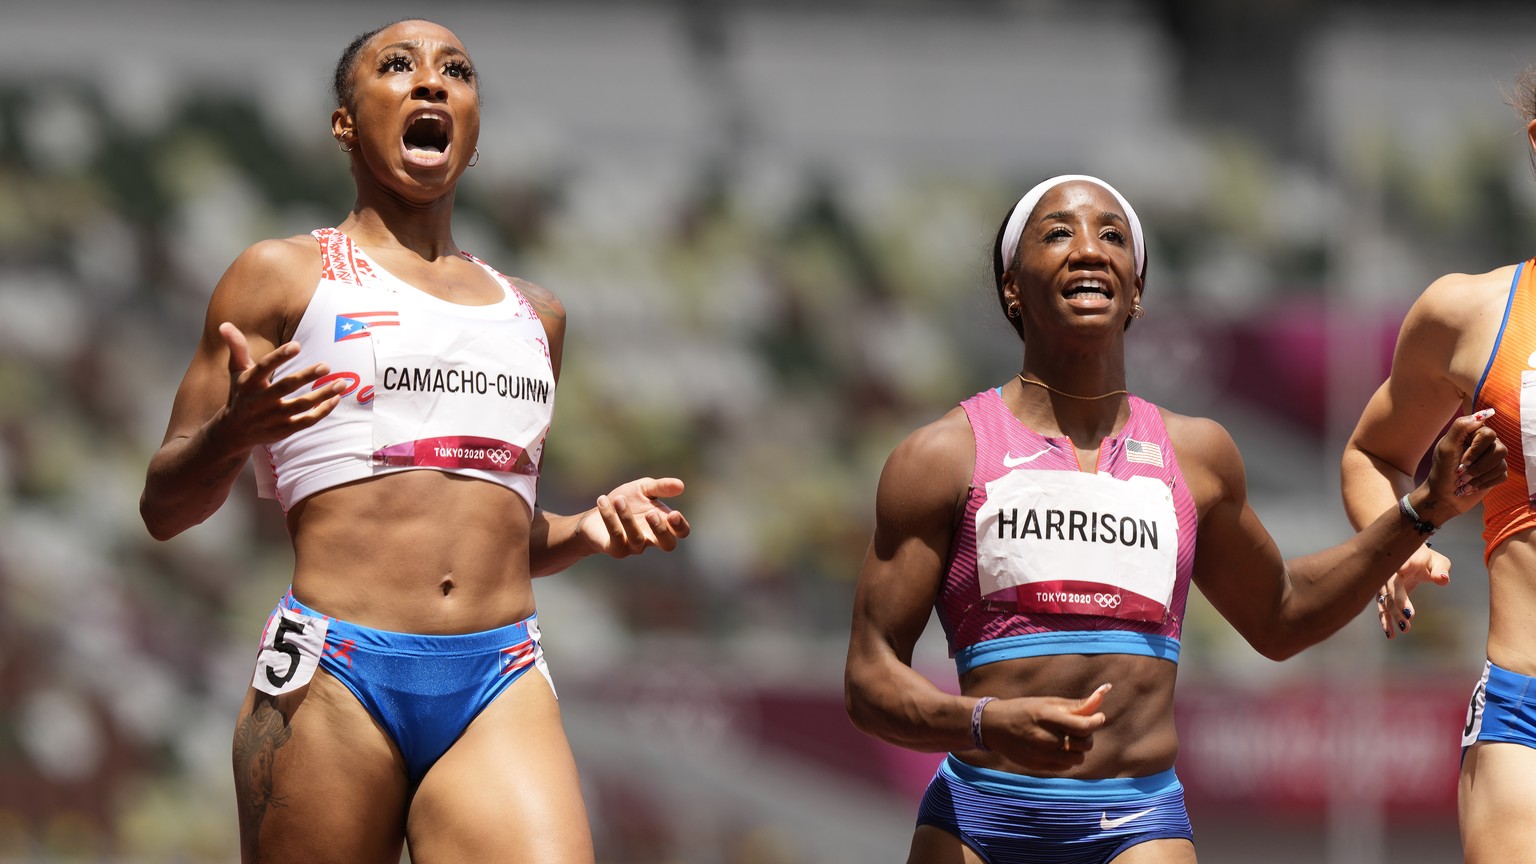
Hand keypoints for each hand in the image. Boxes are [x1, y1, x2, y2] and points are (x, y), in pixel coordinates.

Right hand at [216, 322, 343, 448]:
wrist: (234, 432)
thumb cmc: (240, 393)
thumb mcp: (236, 371)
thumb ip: (237, 347)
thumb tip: (225, 324)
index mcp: (249, 383)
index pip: (264, 367)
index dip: (280, 357)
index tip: (297, 345)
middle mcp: (260, 401)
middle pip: (286, 386)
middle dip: (307, 376)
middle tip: (327, 366)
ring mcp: (273, 417)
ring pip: (301, 406)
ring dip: (323, 394)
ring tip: (342, 383)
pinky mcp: (284, 430)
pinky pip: (307, 421)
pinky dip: (323, 411)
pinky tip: (336, 398)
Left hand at [579, 476, 689, 557]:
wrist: (598, 509)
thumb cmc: (625, 500)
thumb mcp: (643, 488)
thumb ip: (661, 487)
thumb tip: (681, 485)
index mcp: (662, 524)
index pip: (681, 532)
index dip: (681, 527)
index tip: (673, 514)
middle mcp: (651, 538)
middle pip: (667, 544)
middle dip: (661, 530)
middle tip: (650, 513)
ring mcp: (633, 547)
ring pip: (636, 539)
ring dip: (628, 518)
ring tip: (619, 499)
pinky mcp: (615, 549)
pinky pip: (615, 536)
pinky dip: (609, 517)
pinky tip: (603, 500)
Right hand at [981, 683, 1110, 770]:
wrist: (993, 726)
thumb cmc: (1025, 709)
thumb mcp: (1048, 702)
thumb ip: (1077, 704)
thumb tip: (1104, 693)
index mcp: (1046, 716)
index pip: (1084, 726)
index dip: (1097, 722)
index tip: (1097, 717)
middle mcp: (1043, 737)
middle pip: (1084, 744)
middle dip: (1087, 735)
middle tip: (1079, 727)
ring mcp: (1039, 754)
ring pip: (1077, 759)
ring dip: (1078, 749)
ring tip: (1068, 738)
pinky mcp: (1037, 766)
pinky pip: (1065, 767)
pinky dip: (1067, 758)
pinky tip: (1058, 748)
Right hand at [1376, 543, 1449, 638]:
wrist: (1408, 559)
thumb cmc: (1427, 561)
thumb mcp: (1438, 562)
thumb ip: (1440, 570)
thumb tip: (1443, 579)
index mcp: (1405, 561)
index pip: (1403, 563)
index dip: (1402, 566)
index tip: (1401, 569)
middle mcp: (1390, 574)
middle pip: (1393, 588)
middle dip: (1399, 602)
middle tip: (1410, 616)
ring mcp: (1384, 585)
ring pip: (1386, 601)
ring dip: (1393, 615)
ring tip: (1405, 629)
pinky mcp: (1382, 596)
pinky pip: (1382, 609)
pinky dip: (1386, 622)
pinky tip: (1391, 635)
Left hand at [1420, 408, 1504, 520]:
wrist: (1443, 495)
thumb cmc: (1442, 470)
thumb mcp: (1446, 447)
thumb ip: (1461, 427)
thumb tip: (1482, 415)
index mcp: (1472, 433)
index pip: (1488, 433)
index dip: (1477, 449)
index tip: (1462, 460)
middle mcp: (1485, 443)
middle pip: (1499, 449)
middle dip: (1478, 465)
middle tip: (1461, 472)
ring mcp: (1492, 458)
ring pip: (1501, 463)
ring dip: (1480, 475)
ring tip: (1465, 481)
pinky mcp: (1496, 472)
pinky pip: (1502, 475)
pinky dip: (1485, 483)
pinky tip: (1472, 486)